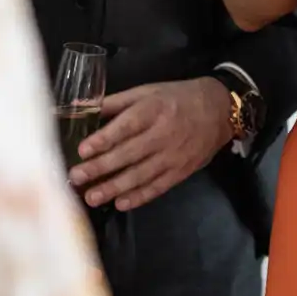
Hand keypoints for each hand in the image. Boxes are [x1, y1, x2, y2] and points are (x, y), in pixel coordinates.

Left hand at [68, 78, 233, 209]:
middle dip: (101, 167)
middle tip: (76, 177)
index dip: (104, 139)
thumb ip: (116, 102)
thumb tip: (81, 107)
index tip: (82, 150)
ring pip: (141, 174)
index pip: (126, 126)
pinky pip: (158, 187)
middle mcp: (163, 133)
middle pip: (129, 153)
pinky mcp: (182, 171)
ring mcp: (174, 155)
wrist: (220, 110)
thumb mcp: (148, 91)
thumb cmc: (177, 98)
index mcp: (154, 109)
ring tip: (92, 197)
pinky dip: (140, 197)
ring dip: (115, 187)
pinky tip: (121, 203)